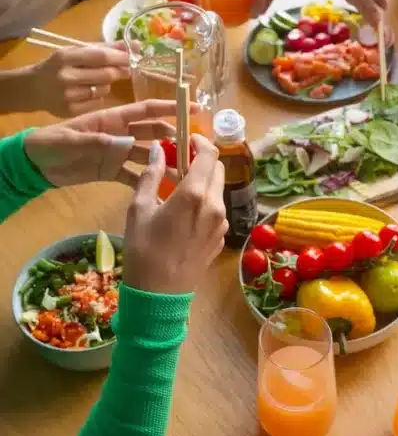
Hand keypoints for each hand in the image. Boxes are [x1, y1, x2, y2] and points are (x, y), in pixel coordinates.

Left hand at [24, 100, 180, 187]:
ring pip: (149, 157)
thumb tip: (127, 143)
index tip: (194, 109)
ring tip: (184, 175)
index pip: (147, 110)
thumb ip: (98, 141)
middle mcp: (121, 134)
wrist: (34, 164)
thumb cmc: (51, 143)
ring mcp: (118, 154)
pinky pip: (135, 177)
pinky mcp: (113, 172)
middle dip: (175, 139)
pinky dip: (148, 184)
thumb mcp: (71, 140)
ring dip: (165, 164)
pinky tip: (163, 193)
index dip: (171, 108)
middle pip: (154, 133)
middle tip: (195, 152)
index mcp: (113, 119)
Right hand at [29, 41, 131, 116]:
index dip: (120, 57)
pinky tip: (89, 92)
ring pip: (104, 89)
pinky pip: (97, 102)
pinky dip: (99, 96)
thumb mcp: (75, 51)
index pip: (101, 56)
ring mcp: (68, 96)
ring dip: (108, 84)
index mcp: (64, 56)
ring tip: (98, 80)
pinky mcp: (71, 110)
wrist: (33, 88)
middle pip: (106, 74)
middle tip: (126, 69)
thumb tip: (134, 44)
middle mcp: (65, 76)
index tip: (132, 56)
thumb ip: (104, 48)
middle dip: (121, 71)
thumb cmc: (58, 66)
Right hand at [123, 134, 226, 293]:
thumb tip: (159, 150)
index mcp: (194, 194)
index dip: (200, 142)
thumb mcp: (139, 209)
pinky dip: (205, 201)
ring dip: (203, 181)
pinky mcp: (220, 237)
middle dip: (202, 160)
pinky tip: (184, 211)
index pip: (209, 154)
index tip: (187, 139)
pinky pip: (217, 209)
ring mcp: (221, 222)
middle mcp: (214, 205)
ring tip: (178, 187)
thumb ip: (152, 175)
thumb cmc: (143, 250)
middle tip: (180, 162)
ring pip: (218, 190)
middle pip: (217, 169)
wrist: (159, 295)